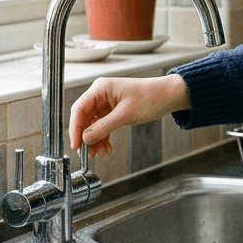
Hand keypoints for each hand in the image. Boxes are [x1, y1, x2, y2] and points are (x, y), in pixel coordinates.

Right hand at [69, 74, 190, 157]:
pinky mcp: (113, 112)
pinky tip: (106, 148)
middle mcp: (100, 95)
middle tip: (88, 153)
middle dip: (86, 137)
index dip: (75, 128)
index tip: (76, 145)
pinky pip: (102, 127)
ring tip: (100, 153)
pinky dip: (103, 138)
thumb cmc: (150, 97)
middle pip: (84, 119)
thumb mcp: (126, 114)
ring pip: (93, 125)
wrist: (167, 96)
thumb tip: (86, 138)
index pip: (79, 109)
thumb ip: (104, 126)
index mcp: (100, 89)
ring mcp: (106, 104)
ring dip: (95, 140)